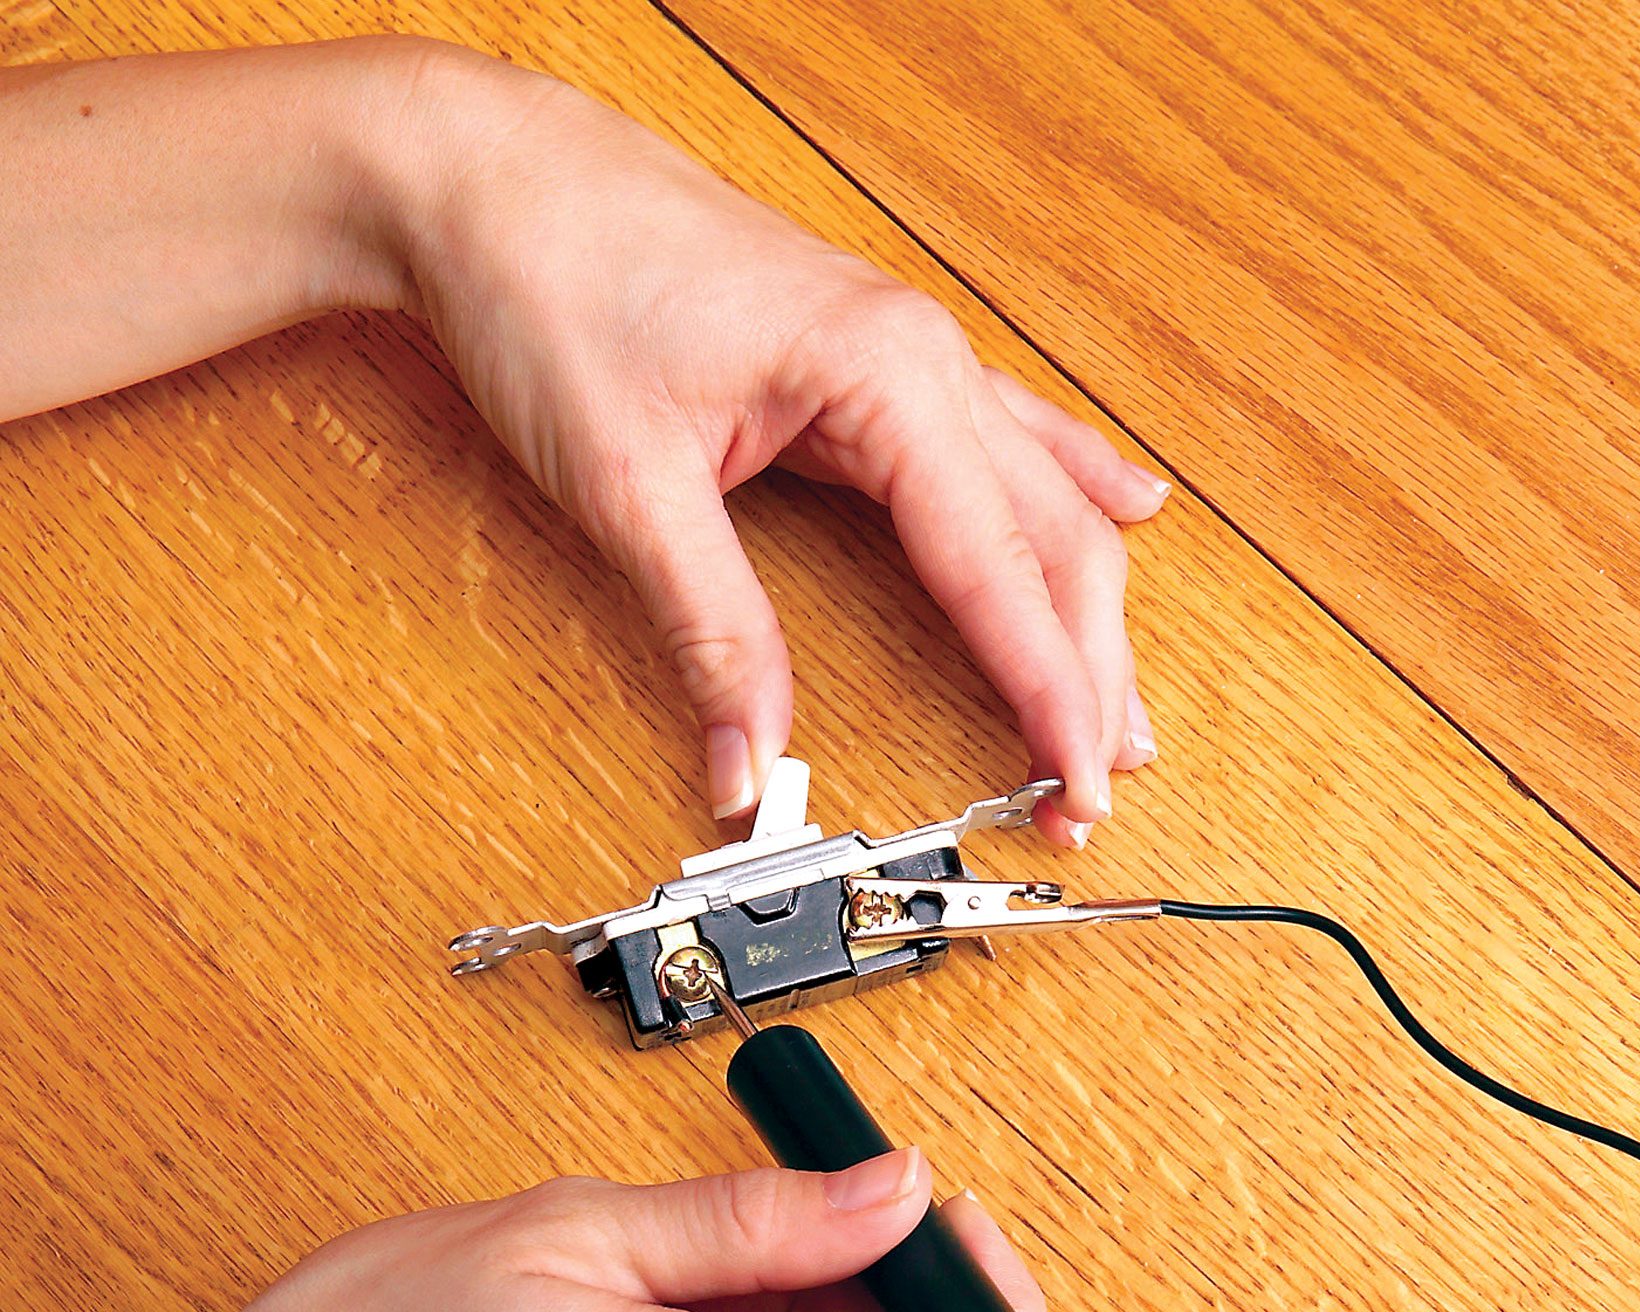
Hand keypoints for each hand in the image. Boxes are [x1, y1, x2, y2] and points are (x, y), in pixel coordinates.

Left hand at [395, 46, 1167, 839]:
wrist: (491, 179)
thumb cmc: (556, 285)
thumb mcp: (632, 487)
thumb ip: (711, 634)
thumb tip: (749, 761)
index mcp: (888, 373)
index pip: (1003, 568)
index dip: (1050, 691)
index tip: (1077, 781)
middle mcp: (922, 356)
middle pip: (1054, 536)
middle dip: (1088, 668)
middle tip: (1097, 779)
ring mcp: (907, 352)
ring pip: (1046, 495)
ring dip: (1088, 605)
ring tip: (1120, 699)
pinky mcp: (872, 362)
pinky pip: (1011, 436)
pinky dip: (1073, 490)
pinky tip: (1126, 506)